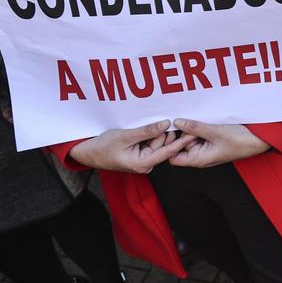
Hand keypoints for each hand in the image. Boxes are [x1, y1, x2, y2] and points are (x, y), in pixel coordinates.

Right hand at [69, 121, 194, 173]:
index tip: (193, 134)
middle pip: (163, 146)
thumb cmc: (103, 146)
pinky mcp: (138, 153)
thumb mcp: (126, 136)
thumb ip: (147, 131)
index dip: (181, 141)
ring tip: (165, 119)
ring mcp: (142, 158)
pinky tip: (154, 124)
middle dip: (170, 133)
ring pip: (157, 142)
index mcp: (143, 163)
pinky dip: (152, 133)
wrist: (88, 152)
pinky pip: (149, 142)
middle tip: (180, 119)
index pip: (168, 151)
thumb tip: (166, 124)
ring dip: (159, 132)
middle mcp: (145, 163)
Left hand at [168, 120, 271, 167]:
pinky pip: (200, 134)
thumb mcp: (214, 132)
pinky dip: (200, 127)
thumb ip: (194, 127)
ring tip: (198, 119)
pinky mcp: (213, 141)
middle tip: (187, 121)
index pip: (173, 157)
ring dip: (192, 128)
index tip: (172, 131)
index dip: (170, 145)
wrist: (258, 139)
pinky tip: (203, 119)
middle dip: (182, 133)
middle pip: (181, 145)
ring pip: (191, 138)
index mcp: (198, 159)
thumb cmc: (239, 141)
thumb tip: (177, 122)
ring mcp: (206, 148)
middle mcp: (200, 156)